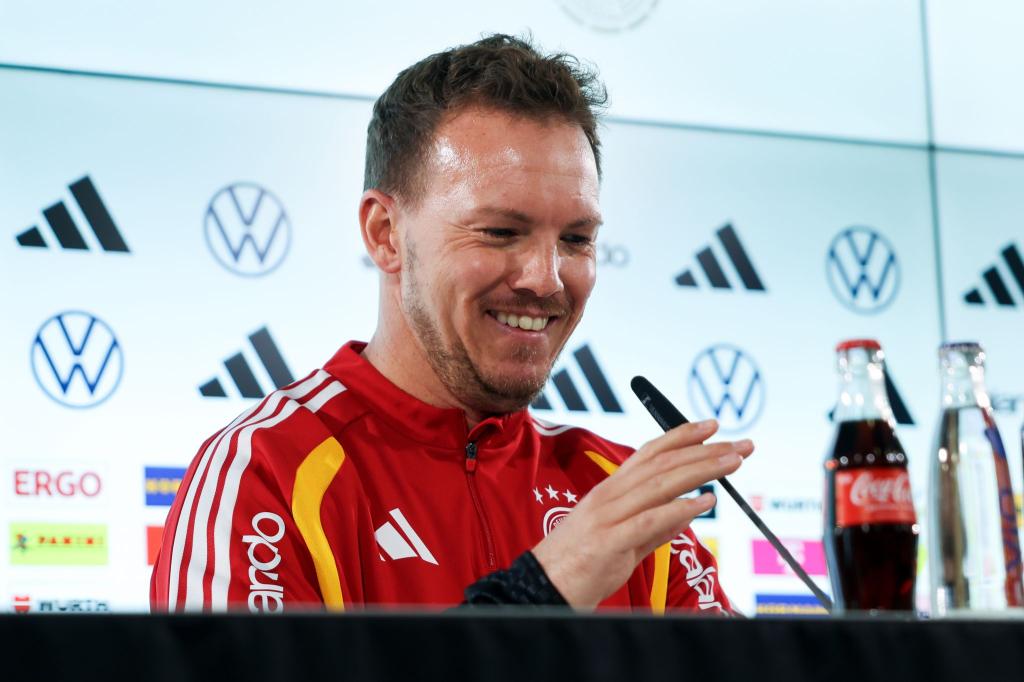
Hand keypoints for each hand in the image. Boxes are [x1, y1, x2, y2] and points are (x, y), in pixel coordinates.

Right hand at [531, 419, 752, 608]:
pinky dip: (680, 509)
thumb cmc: (581, 565)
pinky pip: (650, 520)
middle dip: (705, 450)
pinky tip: (706, 502)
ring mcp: (608, 516)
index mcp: (611, 490)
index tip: (712, 426)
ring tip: (732, 462)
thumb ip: (654, 526)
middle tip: (740, 444)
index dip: (682, 435)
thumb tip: (687, 512)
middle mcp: (610, 495)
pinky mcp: (610, 542)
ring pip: (660, 484)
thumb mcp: (623, 540)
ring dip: (700, 470)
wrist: (543, 587)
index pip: (650, 453)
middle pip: (663, 464)